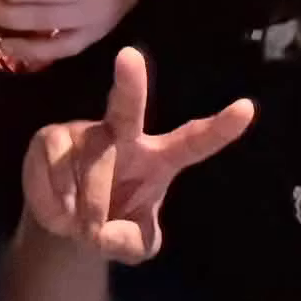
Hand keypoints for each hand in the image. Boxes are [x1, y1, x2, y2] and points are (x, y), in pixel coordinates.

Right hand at [21, 47, 253, 264]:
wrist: (67, 226)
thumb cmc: (114, 224)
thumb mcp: (136, 245)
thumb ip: (132, 242)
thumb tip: (103, 231)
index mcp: (158, 159)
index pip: (194, 142)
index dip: (220, 128)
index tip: (248, 108)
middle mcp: (123, 136)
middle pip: (127, 107)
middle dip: (130, 82)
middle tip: (130, 55)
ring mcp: (85, 132)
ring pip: (89, 166)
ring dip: (88, 206)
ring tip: (82, 224)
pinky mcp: (52, 137)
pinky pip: (57, 167)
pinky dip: (59, 197)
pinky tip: (62, 207)